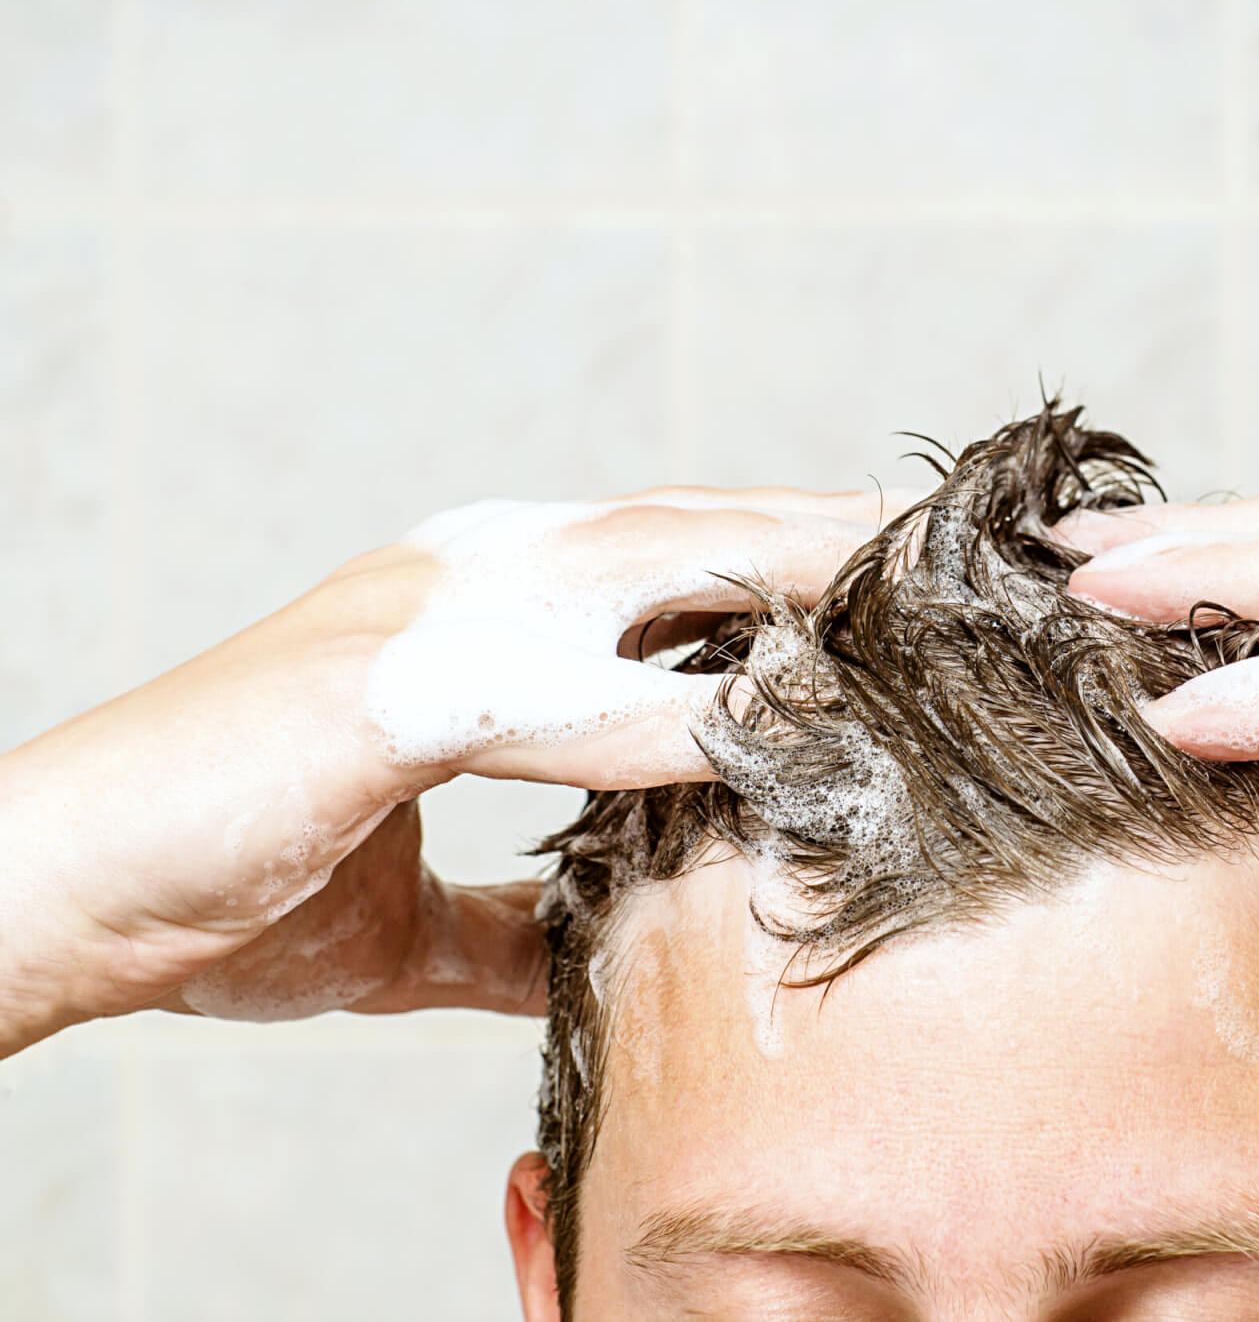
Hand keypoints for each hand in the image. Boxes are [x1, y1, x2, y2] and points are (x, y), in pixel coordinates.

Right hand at [0, 487, 903, 1054]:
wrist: (62, 889)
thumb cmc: (226, 883)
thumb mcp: (411, 919)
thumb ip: (511, 913)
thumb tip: (589, 942)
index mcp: (482, 613)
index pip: (669, 568)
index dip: (787, 572)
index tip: (896, 591)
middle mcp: (469, 579)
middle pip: (688, 534)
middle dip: (823, 539)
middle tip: (952, 550)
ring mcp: (428, 616)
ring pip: (649, 571)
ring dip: (786, 575)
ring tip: (910, 590)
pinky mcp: (387, 690)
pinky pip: (562, 693)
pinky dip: (668, 713)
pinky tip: (767, 725)